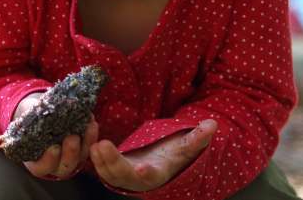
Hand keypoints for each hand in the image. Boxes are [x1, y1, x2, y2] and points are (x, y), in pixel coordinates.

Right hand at [13, 93, 99, 178]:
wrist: (41, 114)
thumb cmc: (30, 121)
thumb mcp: (26, 119)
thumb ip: (30, 119)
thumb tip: (36, 111)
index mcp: (36, 162)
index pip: (42, 167)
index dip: (48, 160)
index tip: (54, 148)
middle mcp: (55, 164)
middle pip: (66, 165)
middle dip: (71, 152)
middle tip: (73, 137)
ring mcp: (71, 157)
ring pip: (81, 157)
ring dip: (86, 142)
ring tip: (89, 126)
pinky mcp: (82, 148)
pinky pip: (89, 145)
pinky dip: (92, 135)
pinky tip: (92, 121)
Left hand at [90, 119, 216, 191]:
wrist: (158, 161)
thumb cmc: (172, 154)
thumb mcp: (185, 146)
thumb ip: (197, 137)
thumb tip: (212, 124)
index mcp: (156, 173)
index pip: (151, 176)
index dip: (147, 173)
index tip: (143, 168)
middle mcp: (137, 178)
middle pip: (123, 176)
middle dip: (113, 163)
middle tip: (103, 146)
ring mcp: (123, 175)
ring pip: (108, 174)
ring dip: (100, 161)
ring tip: (95, 145)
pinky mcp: (111, 168)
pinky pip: (100, 165)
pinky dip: (95, 156)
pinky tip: (90, 139)